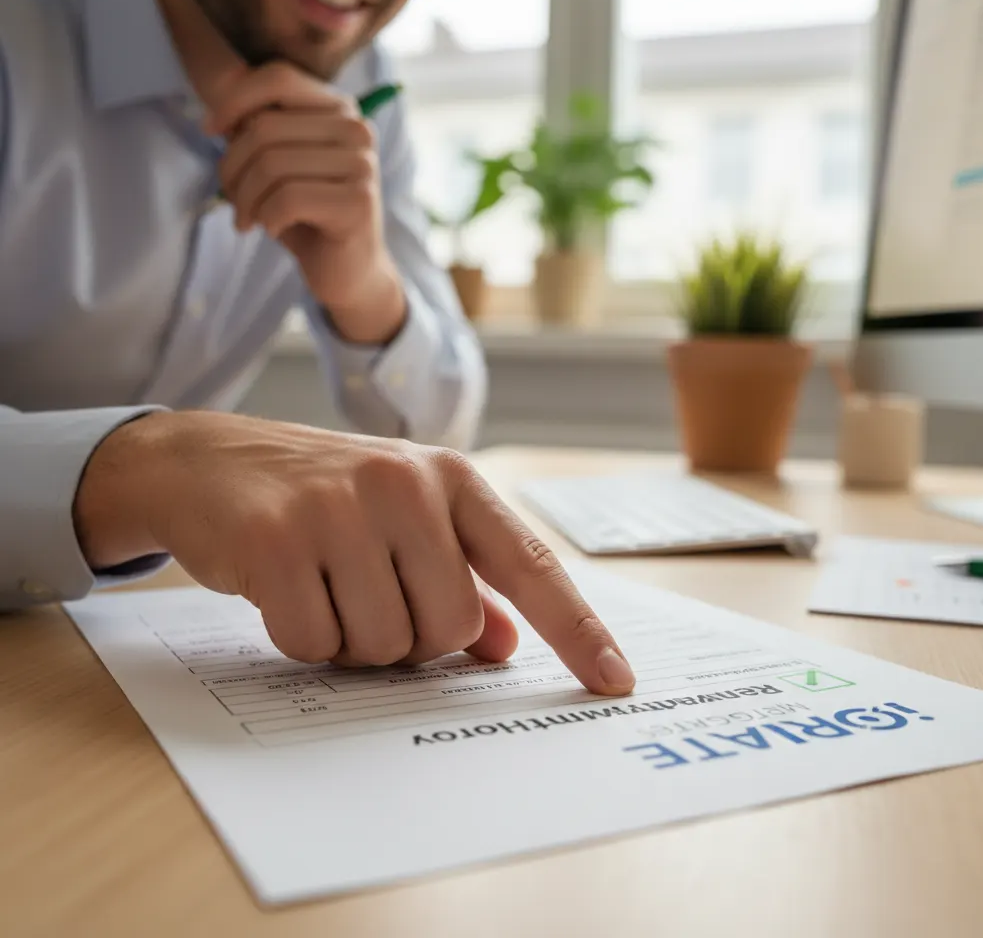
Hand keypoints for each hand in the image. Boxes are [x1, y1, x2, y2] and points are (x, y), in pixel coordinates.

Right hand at [74, 413, 636, 696]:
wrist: (208, 458)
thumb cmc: (322, 494)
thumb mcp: (402, 520)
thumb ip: (461, 578)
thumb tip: (505, 646)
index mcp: (450, 477)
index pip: (530, 563)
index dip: (577, 628)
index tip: (616, 682)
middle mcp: (405, 484)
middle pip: (452, 628)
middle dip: (413, 640)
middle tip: (369, 597)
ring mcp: (339, 508)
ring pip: (384, 644)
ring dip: (355, 641)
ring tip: (326, 586)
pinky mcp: (276, 540)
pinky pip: (315, 643)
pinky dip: (303, 637)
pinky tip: (285, 588)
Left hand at [208, 62, 406, 344]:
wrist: (350, 272)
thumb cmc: (308, 216)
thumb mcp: (279, 164)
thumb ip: (256, 128)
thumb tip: (218, 99)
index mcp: (339, 110)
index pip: (277, 77)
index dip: (234, 99)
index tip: (210, 130)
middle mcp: (357, 130)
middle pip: (264, 127)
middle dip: (232, 166)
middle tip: (232, 199)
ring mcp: (362, 165)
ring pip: (271, 165)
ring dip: (245, 199)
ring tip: (248, 218)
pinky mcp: (358, 202)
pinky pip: (287, 199)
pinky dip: (267, 218)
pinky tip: (274, 230)